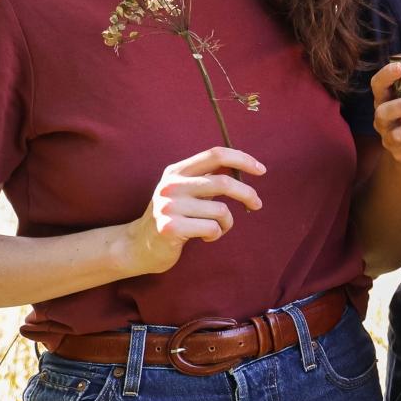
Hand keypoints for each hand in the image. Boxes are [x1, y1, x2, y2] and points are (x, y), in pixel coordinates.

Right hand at [127, 148, 265, 273]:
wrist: (139, 246)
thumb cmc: (174, 217)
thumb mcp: (186, 191)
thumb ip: (208, 178)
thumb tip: (244, 165)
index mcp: (176, 171)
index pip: (215, 154)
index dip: (242, 159)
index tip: (261, 170)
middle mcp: (171, 185)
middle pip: (223, 182)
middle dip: (247, 194)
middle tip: (257, 204)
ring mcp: (168, 206)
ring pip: (221, 210)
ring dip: (228, 222)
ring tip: (216, 228)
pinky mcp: (170, 227)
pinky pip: (212, 228)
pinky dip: (216, 234)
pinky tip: (204, 237)